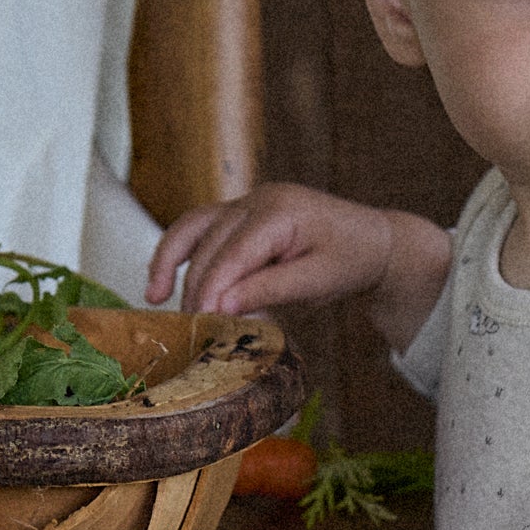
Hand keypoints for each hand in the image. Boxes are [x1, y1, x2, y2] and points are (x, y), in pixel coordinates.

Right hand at [147, 183, 449, 350]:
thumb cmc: (350, 260)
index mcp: (280, 211)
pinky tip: (162, 281)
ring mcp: (246, 202)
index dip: (213, 289)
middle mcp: (258, 199)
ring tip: (157, 300)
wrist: (373, 241)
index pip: (234, 253)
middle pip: (210, 244)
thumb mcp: (317, 282)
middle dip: (197, 288)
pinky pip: (199, 228)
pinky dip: (179, 252)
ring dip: (172, 264)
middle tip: (191, 330)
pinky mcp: (240, 214)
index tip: (200, 322)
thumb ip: (269, 291)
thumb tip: (223, 306)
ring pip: (194, 229)